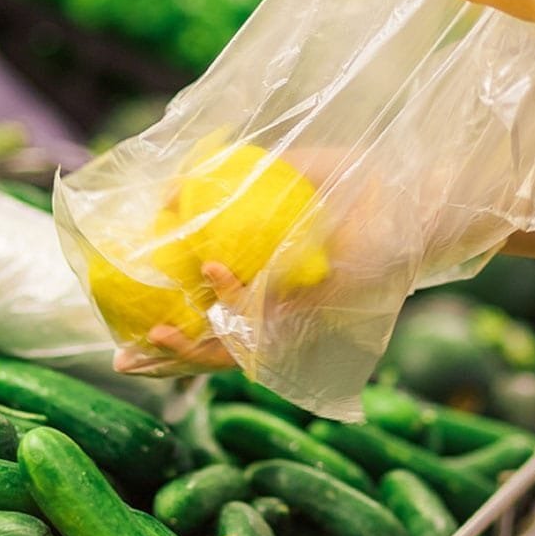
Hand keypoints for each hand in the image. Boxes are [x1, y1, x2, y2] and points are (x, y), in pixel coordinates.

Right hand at [113, 146, 405, 379]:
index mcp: (263, 292)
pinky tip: (212, 271)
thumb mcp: (282, 173)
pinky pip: (274, 315)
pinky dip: (239, 297)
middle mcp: (279, 315)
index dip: (165, 336)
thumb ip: (229, 178)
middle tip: (122, 359)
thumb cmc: (354, 182)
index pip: (206, 322)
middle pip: (214, 350)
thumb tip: (169, 186)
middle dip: (167, 363)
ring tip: (154, 334)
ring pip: (239, 351)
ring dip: (194, 348)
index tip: (121, 337)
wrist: (413, 191)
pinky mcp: (325, 312)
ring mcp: (301, 319)